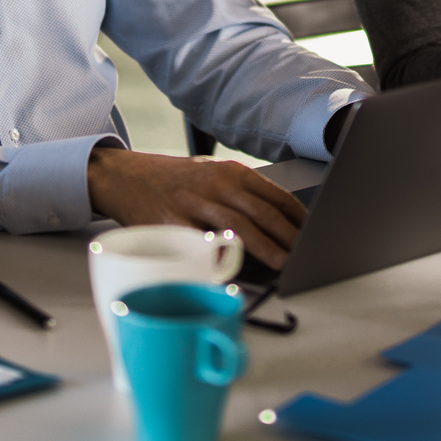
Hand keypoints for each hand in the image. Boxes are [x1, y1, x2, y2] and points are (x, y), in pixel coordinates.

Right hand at [86, 149, 306, 268]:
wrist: (126, 176)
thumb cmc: (176, 181)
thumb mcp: (212, 175)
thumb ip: (243, 194)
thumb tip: (283, 222)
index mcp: (231, 172)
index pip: (275, 195)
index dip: (298, 217)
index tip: (314, 233)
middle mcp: (215, 184)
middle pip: (261, 212)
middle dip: (288, 236)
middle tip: (307, 253)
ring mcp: (193, 204)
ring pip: (237, 227)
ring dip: (265, 248)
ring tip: (284, 263)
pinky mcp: (172, 224)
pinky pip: (201, 243)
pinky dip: (221, 257)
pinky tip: (238, 269)